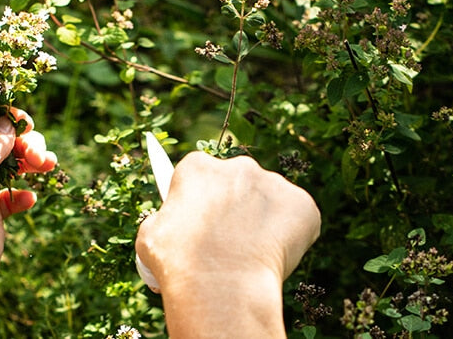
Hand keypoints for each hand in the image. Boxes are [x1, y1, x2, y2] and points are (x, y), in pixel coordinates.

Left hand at [0, 108, 56, 337]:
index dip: (4, 118)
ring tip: (49, 167)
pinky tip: (29, 200)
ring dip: (33, 164)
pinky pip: (15, 198)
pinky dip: (26, 195)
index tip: (26, 122)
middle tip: (40, 156)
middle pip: (3, 143)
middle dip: (26, 143)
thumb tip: (7, 124)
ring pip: (13, 168)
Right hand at [136, 152, 319, 336]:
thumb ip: (164, 219)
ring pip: (270, 203)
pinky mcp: (303, 205)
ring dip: (264, 223)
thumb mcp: (150, 237)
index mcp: (198, 167)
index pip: (202, 177)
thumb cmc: (179, 265)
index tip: (205, 224)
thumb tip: (172, 221)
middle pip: (240, 185)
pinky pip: (299, 220)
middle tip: (231, 245)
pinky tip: (274, 259)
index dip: (203, 203)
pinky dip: (291, 238)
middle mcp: (238, 166)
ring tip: (251, 258)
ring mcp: (274, 183)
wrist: (220, 286)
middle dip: (237, 209)